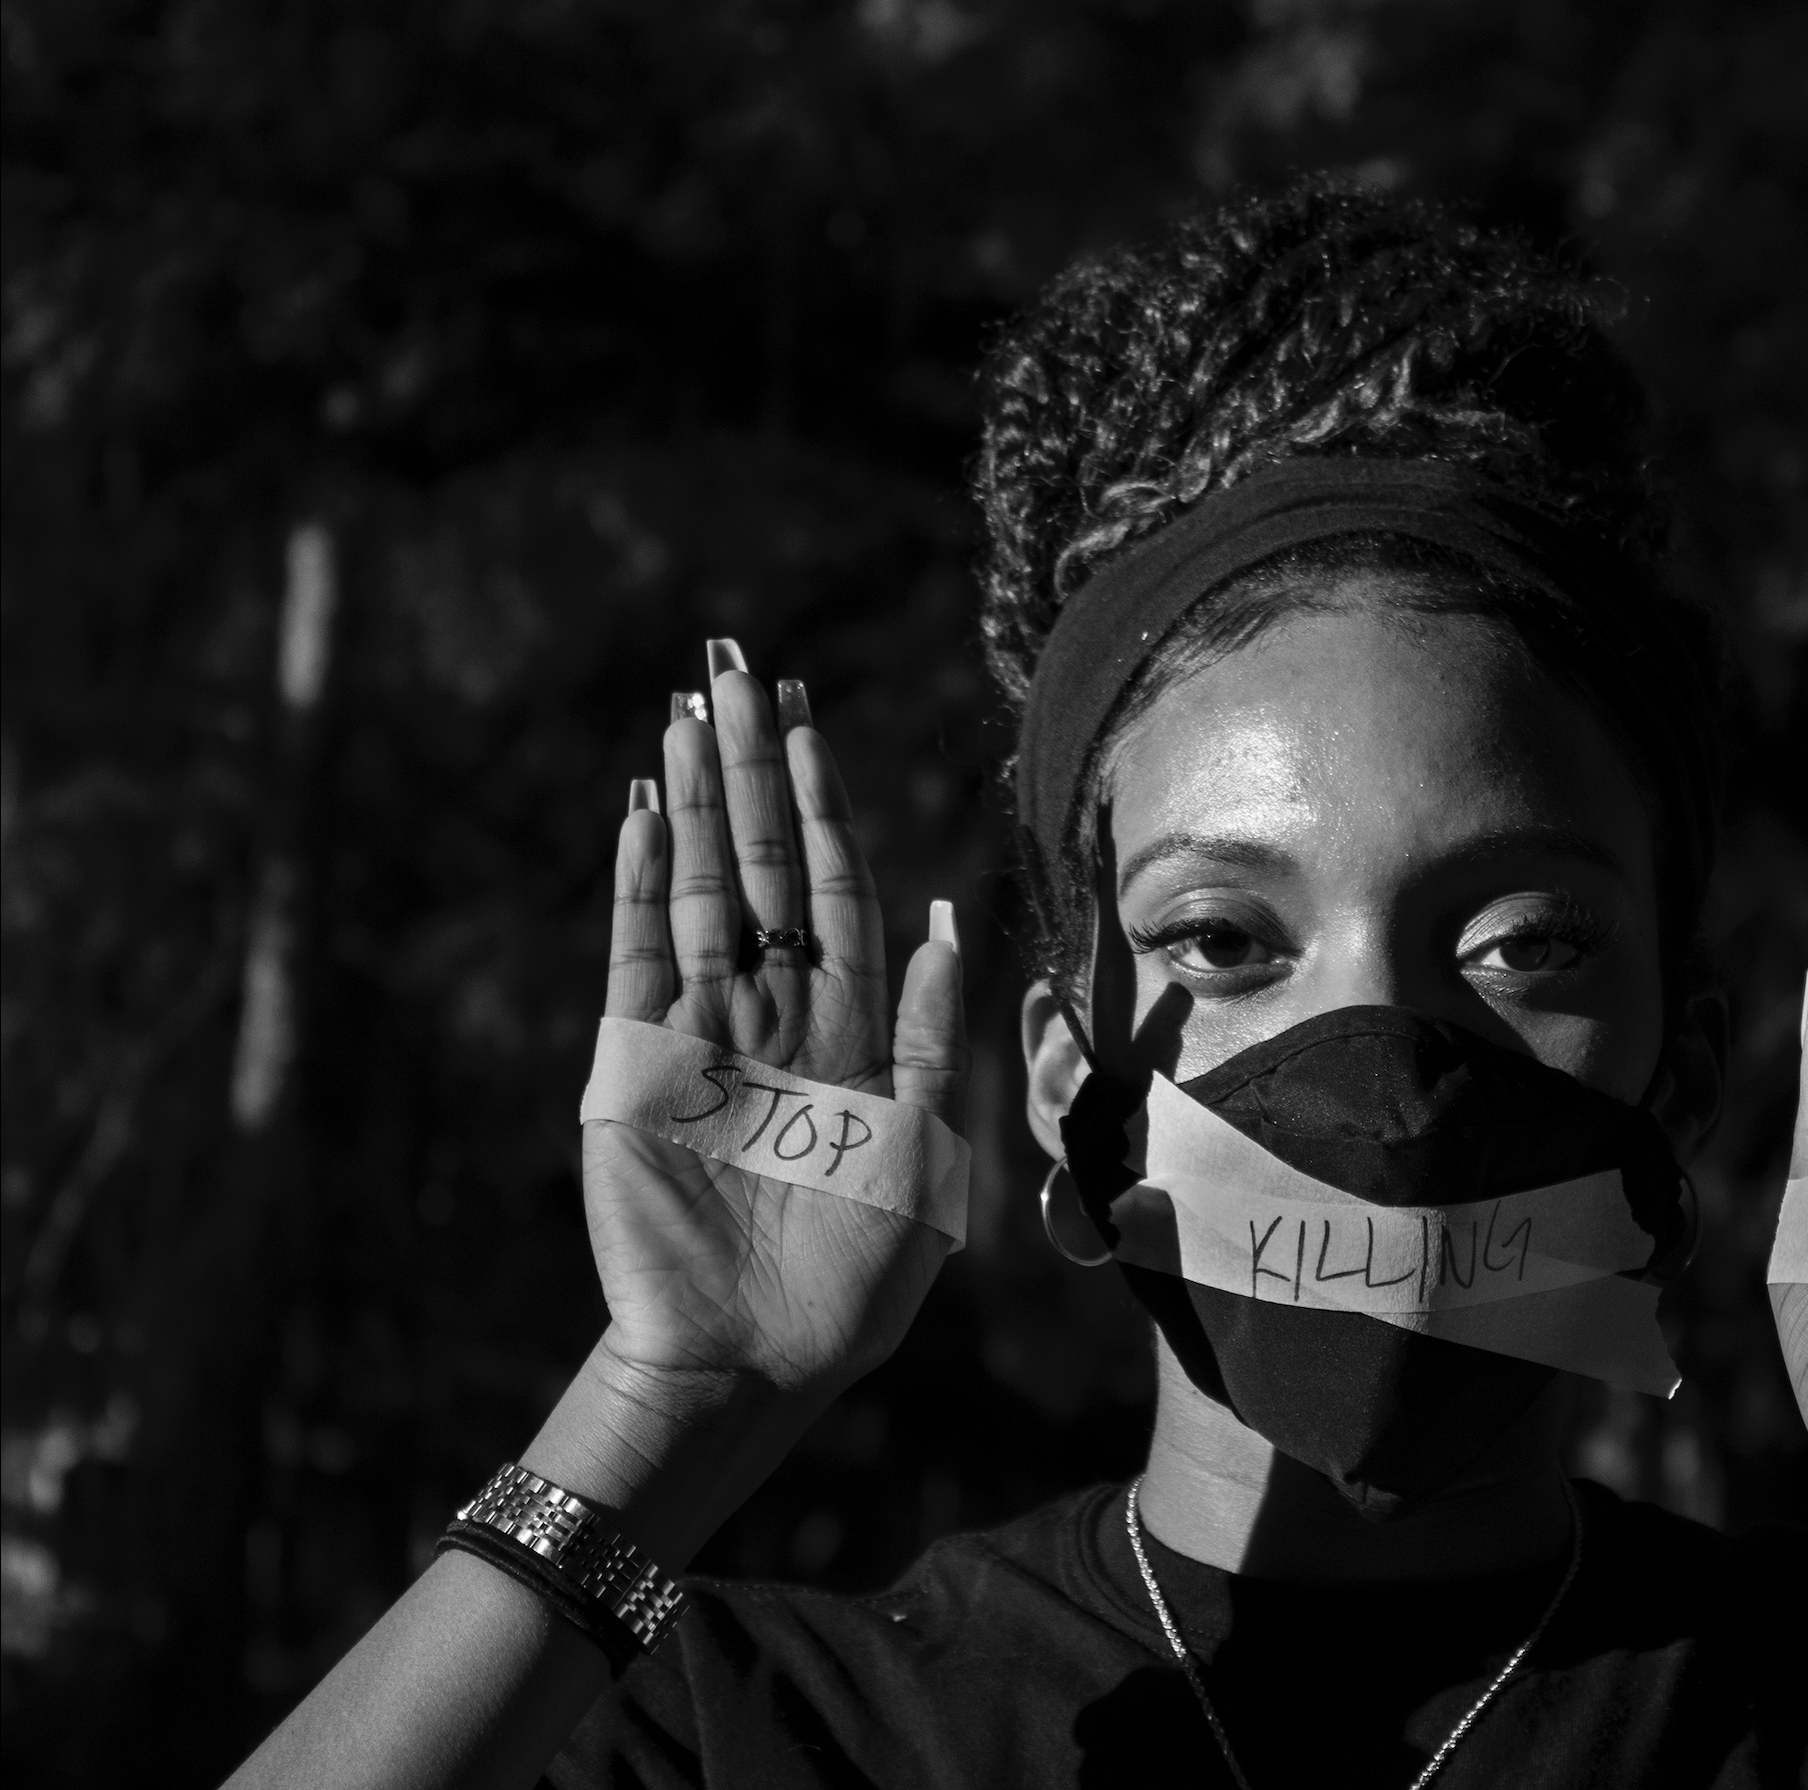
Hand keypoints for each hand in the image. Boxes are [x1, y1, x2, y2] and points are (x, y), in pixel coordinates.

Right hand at [584, 666, 959, 1396]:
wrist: (754, 1359)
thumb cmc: (854, 1275)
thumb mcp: (925, 1145)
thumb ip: (931, 1028)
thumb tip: (953, 914)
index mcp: (848, 1029)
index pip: (834, 888)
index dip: (823, 804)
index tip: (807, 720)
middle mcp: (772, 1015)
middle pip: (760, 865)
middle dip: (751, 769)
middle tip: (733, 670)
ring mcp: (699, 1035)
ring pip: (696, 890)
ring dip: (692, 803)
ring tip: (686, 713)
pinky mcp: (633, 1068)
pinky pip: (634, 955)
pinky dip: (636, 883)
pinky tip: (641, 811)